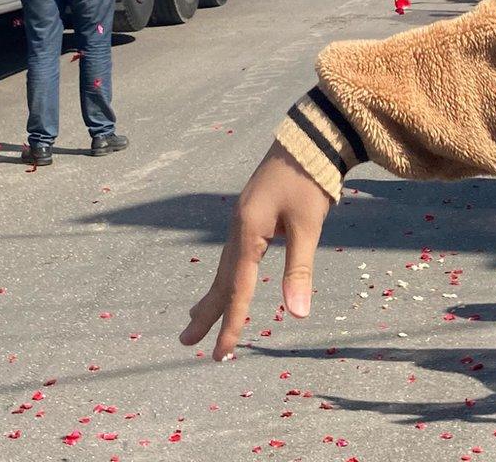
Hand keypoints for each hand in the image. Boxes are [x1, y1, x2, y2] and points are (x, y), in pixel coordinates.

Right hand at [181, 141, 332, 360]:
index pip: (237, 289)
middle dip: (207, 314)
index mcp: (248, 232)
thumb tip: (298, 315)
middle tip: (187, 343)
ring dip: (212, 297)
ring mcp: (242, 222)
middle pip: (220, 280)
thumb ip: (300, 270)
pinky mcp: (251, 217)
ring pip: (224, 269)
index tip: (222, 355)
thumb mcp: (307, 226)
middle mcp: (238, 229)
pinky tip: (226, 284)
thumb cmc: (308, 182)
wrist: (307, 140)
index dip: (232, 324)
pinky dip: (225, 278)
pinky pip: (233, 257)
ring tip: (195, 320)